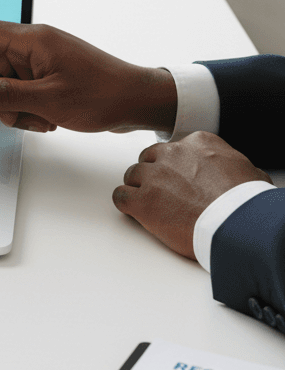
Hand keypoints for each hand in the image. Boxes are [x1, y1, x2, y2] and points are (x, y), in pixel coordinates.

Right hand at [0, 15, 177, 133]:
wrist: (138, 102)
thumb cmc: (102, 94)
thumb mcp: (50, 100)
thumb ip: (5, 95)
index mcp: (32, 41)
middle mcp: (32, 47)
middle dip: (0, 96)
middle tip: (29, 111)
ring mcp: (39, 62)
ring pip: (1, 86)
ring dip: (16, 108)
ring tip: (46, 117)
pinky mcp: (46, 77)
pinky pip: (18, 93)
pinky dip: (28, 110)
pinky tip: (51, 118)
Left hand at [112, 132, 270, 258]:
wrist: (238, 225)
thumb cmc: (246, 203)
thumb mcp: (248, 171)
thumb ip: (228, 165)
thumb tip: (234, 174)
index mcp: (198, 143)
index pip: (174, 148)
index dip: (174, 167)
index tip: (180, 180)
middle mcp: (172, 154)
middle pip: (149, 159)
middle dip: (153, 175)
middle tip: (163, 194)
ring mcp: (154, 176)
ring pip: (132, 175)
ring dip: (139, 189)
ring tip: (153, 206)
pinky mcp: (141, 200)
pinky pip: (120, 196)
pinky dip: (126, 204)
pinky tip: (137, 213)